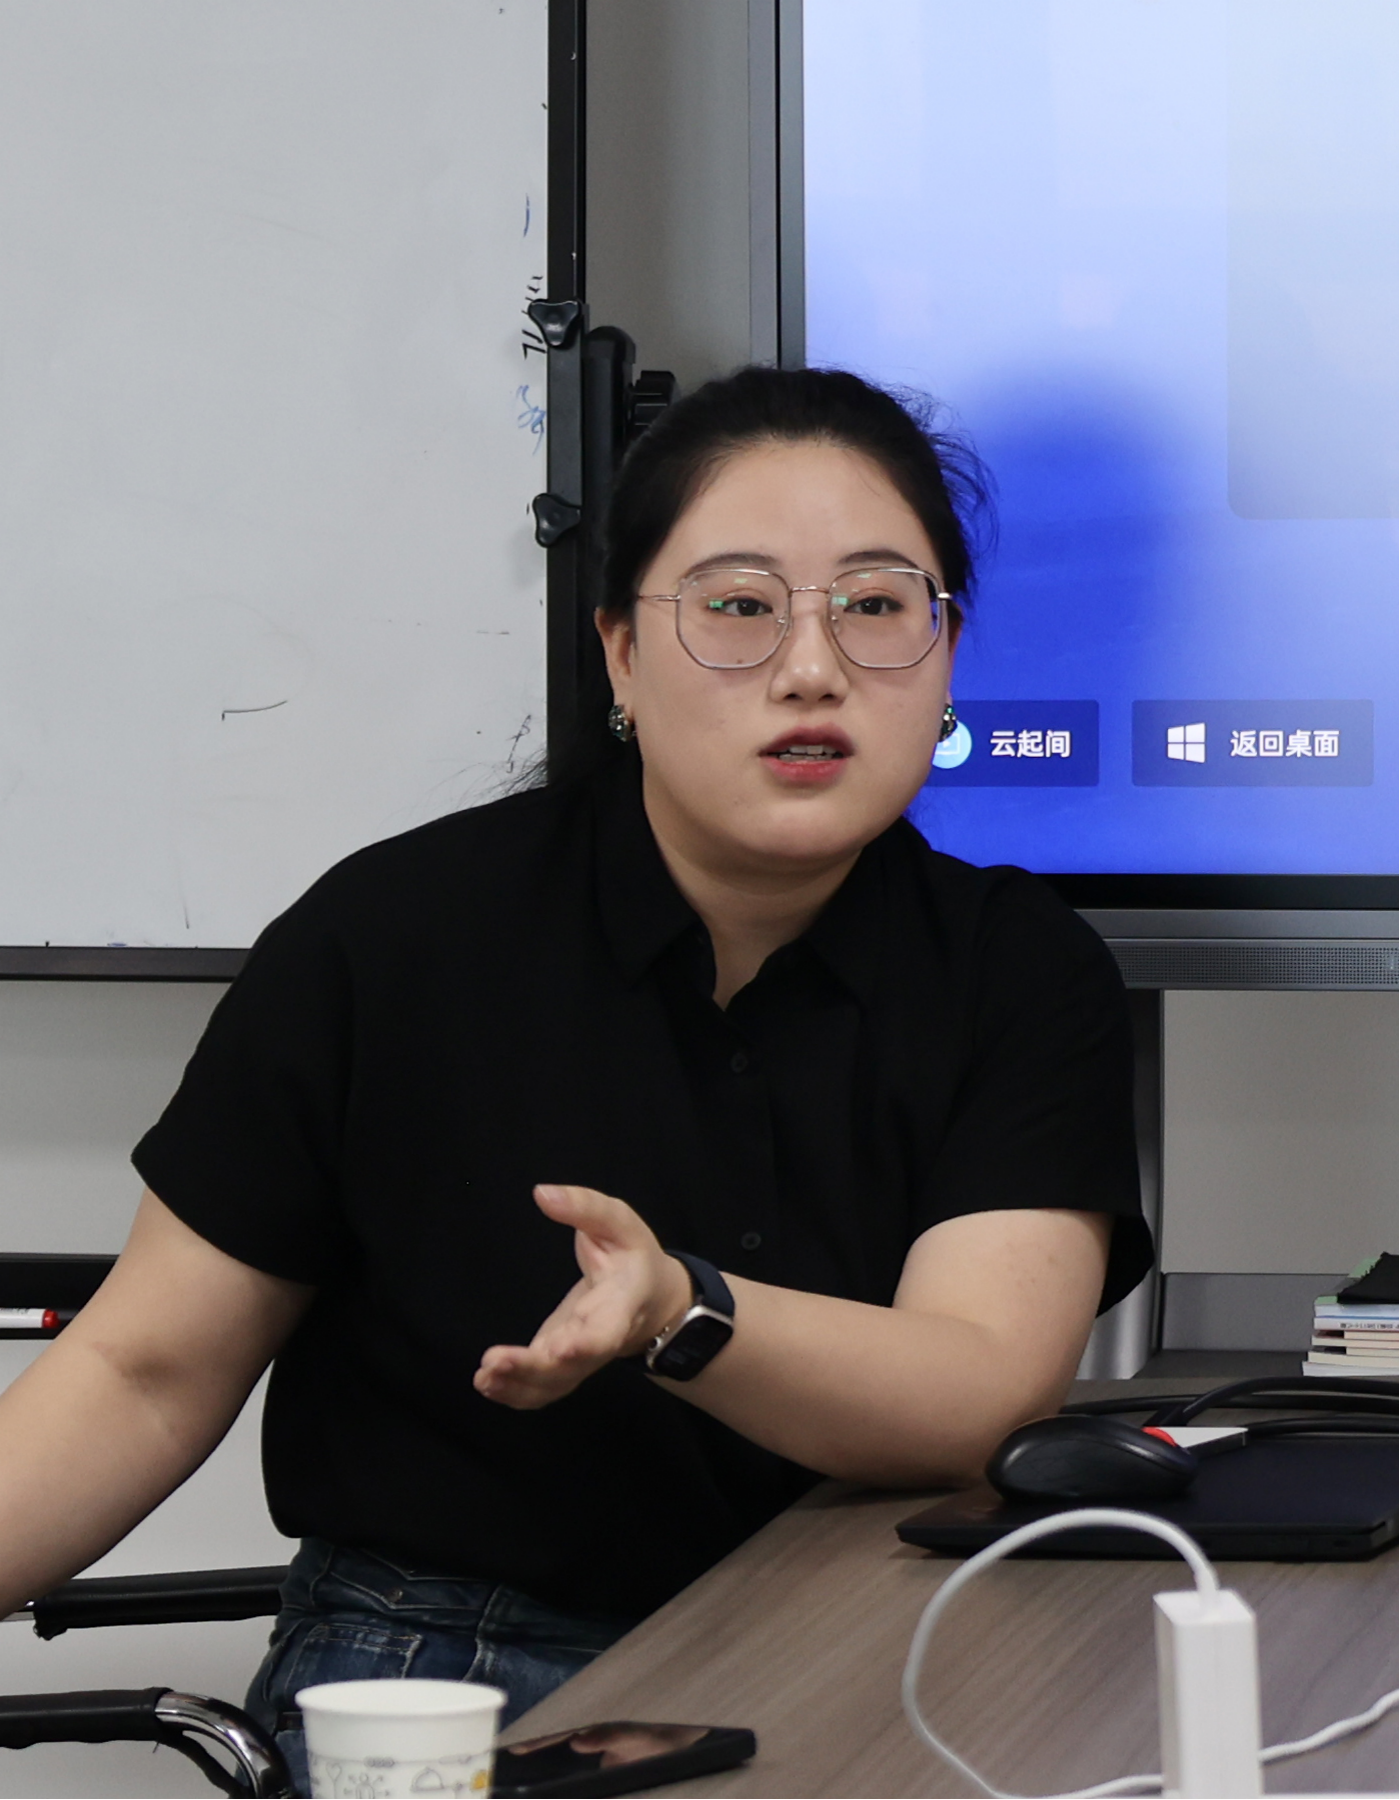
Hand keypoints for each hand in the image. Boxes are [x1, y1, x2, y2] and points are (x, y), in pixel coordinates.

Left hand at [474, 1185, 692, 1409]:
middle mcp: (602, 1340)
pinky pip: (543, 1390)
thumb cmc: (633, 1256)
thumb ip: (585, 1207)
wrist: (654, 1301)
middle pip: (572, 1367)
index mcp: (621, 1305)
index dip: (584, 1345)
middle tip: (494, 1361)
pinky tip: (488, 1384)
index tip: (558, 1350)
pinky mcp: (563, 1365)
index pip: (607, 1332)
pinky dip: (515, 1394)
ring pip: (553, 1385)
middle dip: (533, 1368)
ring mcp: (581, 1360)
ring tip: (484, 1377)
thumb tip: (541, 1193)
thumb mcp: (619, 1223)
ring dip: (517, 1386)